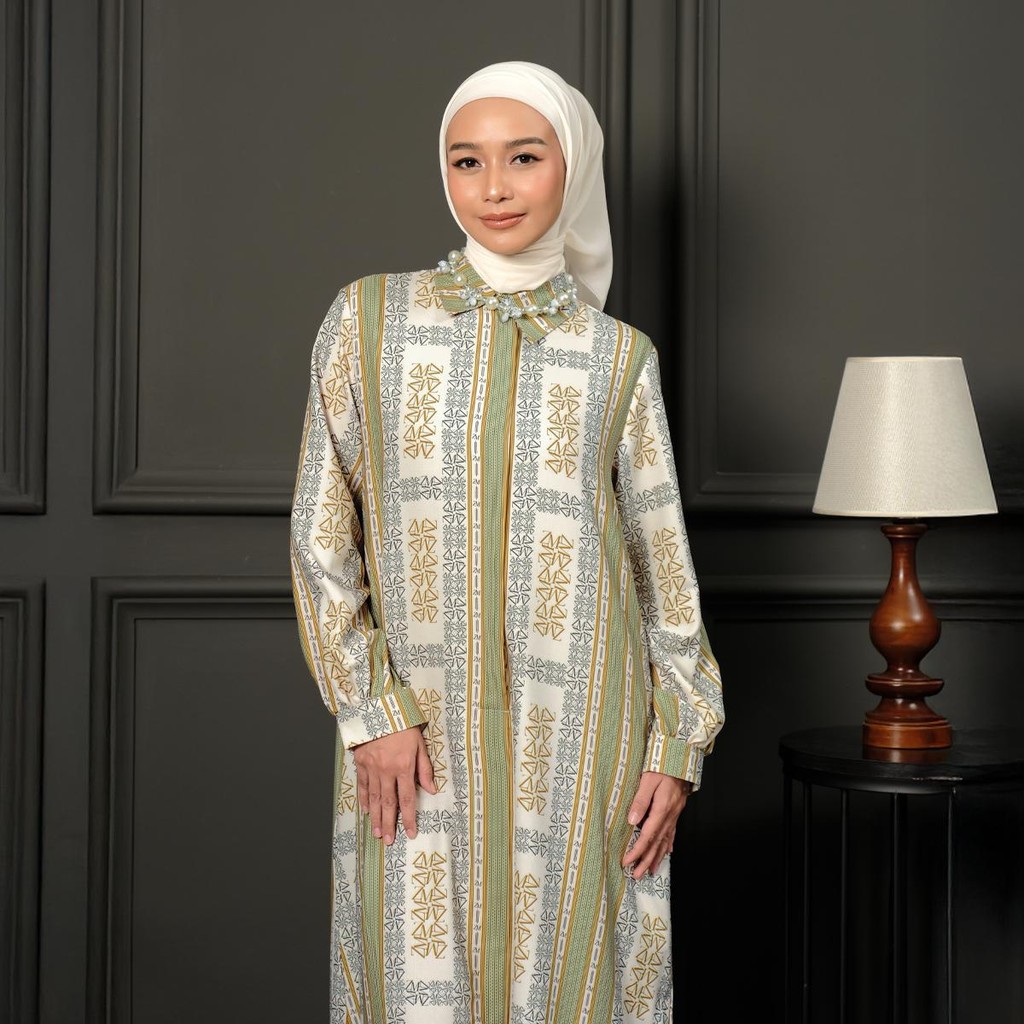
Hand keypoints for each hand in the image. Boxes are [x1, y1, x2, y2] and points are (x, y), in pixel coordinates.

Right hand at [352, 727, 435, 844]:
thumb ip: (425, 768)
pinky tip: (366, 811)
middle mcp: (386, 771)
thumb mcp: (419, 744)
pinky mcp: (361, 763)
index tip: (411, 833)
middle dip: (389, 824)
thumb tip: (432, 789)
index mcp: (403, 767)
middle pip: (388, 803)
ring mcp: (372, 768)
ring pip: (374, 798)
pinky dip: (364, 799)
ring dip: (376, 817)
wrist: (379, 708)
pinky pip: (363, 785)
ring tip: (377, 833)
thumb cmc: (403, 725)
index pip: (407, 798)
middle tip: (388, 841)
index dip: (409, 818)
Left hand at [621, 771, 691, 878]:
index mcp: (662, 809)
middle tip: (637, 876)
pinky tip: (667, 852)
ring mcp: (675, 814)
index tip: (627, 861)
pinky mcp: (676, 810)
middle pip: (657, 843)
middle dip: (646, 860)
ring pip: (665, 841)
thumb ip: (640, 800)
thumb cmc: (663, 766)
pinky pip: (672, 832)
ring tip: (651, 871)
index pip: (647, 835)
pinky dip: (668, 844)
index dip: (637, 850)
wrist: (681, 758)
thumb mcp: (648, 779)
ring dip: (657, 857)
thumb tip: (632, 820)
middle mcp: (670, 815)